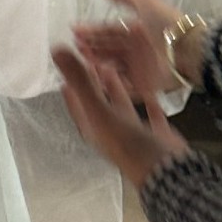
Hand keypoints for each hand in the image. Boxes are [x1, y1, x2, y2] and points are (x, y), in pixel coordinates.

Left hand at [54, 47, 188, 191]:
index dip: (71, 84)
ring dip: (117, 90)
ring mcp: (134, 135)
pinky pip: (151, 114)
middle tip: (91, 61)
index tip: (68, 67)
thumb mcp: (99, 110)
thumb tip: (57, 51)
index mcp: (94, 129)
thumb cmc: (128, 144)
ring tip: (113, 69)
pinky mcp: (156, 135)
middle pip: (98, 102)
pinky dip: (149, 102)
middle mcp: (111, 132)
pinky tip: (150, 92)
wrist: (164, 170)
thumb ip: (80, 81)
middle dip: (94, 82)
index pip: (76, 102)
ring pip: (122, 107)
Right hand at [73, 0, 184, 98]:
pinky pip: (121, 84)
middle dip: (90, 46)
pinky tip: (95, 74)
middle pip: (106, 48)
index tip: (75, 29)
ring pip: (110, 65)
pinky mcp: (142, 85)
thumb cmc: (167, 23)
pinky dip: (108, 80)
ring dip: (95, 62)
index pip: (108, 30)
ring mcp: (138, 68)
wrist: (188, 49)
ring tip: (81, 57)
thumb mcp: (144, 1)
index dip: (92, 30)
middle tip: (74, 44)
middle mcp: (135, 49)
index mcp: (136, 30)